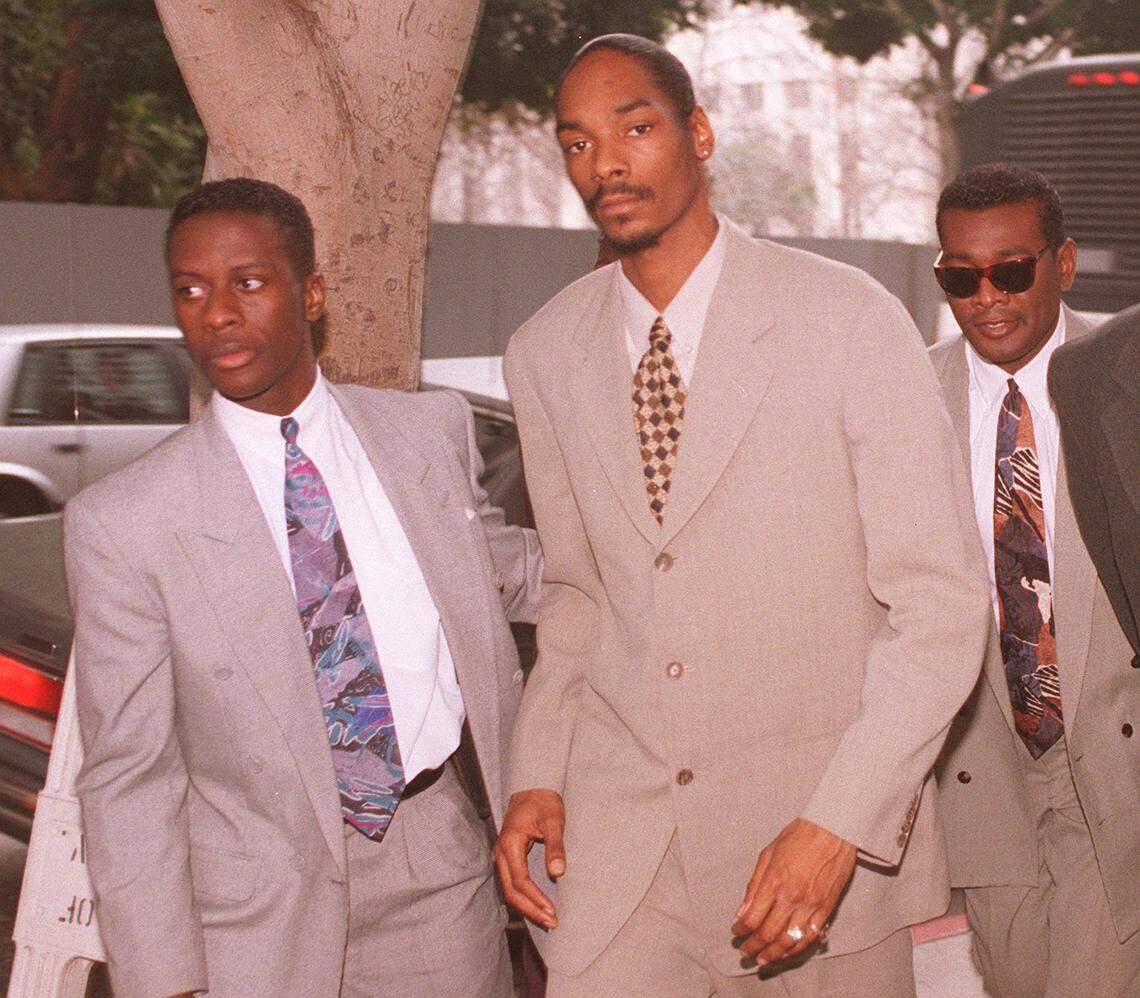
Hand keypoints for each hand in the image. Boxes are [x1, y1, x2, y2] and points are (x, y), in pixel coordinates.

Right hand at [493, 789, 565, 929]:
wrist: (532, 789)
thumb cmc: (543, 802)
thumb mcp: (553, 821)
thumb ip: (555, 846)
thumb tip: (558, 871)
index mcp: (510, 843)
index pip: (520, 880)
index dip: (535, 899)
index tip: (552, 911)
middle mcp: (501, 852)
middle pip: (511, 891)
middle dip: (531, 909)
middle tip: (551, 923)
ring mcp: (501, 856)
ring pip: (509, 890)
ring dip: (526, 907)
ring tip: (546, 920)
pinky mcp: (506, 858)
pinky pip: (511, 883)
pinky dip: (523, 898)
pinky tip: (536, 907)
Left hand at [730, 818, 855, 967]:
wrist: (832, 830)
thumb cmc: (798, 837)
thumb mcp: (767, 854)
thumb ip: (754, 885)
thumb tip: (742, 911)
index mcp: (774, 881)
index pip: (752, 917)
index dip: (741, 930)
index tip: (735, 932)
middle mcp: (791, 897)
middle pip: (768, 933)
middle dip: (753, 947)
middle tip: (744, 952)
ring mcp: (810, 905)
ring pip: (789, 941)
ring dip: (773, 955)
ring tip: (762, 961)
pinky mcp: (826, 909)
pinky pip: (810, 937)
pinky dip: (796, 949)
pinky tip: (786, 954)